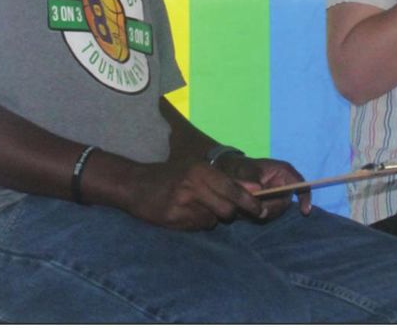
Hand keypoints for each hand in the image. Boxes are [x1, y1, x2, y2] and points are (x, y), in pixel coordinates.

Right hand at [119, 159, 264, 229]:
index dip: (249, 202)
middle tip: (220, 209)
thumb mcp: (195, 169)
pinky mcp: (173, 218)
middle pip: (227, 210)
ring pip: (212, 220)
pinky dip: (195, 223)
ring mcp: (183, 203)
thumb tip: (253, 190)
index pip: (232, 189)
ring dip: (209, 217)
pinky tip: (183, 213)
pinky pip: (196, 227)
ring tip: (194, 207)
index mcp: (201, 170)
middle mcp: (194, 185)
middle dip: (228, 213)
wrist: (135, 185)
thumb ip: (221, 180)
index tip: (262, 211)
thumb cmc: (171, 175)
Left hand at [215, 155, 311, 219]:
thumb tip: (258, 193)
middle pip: (285, 203)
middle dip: (271, 208)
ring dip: (261, 213)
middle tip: (255, 210)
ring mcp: (276, 197)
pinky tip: (244, 211)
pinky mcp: (268, 205)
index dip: (305, 198)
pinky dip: (256, 215)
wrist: (229, 173)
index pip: (301, 185)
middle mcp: (283, 185)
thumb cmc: (241, 167)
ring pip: (275, 211)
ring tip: (244, 209)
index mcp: (284, 172)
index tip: (304, 212)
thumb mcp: (245, 171)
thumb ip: (251, 182)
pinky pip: (266, 215)